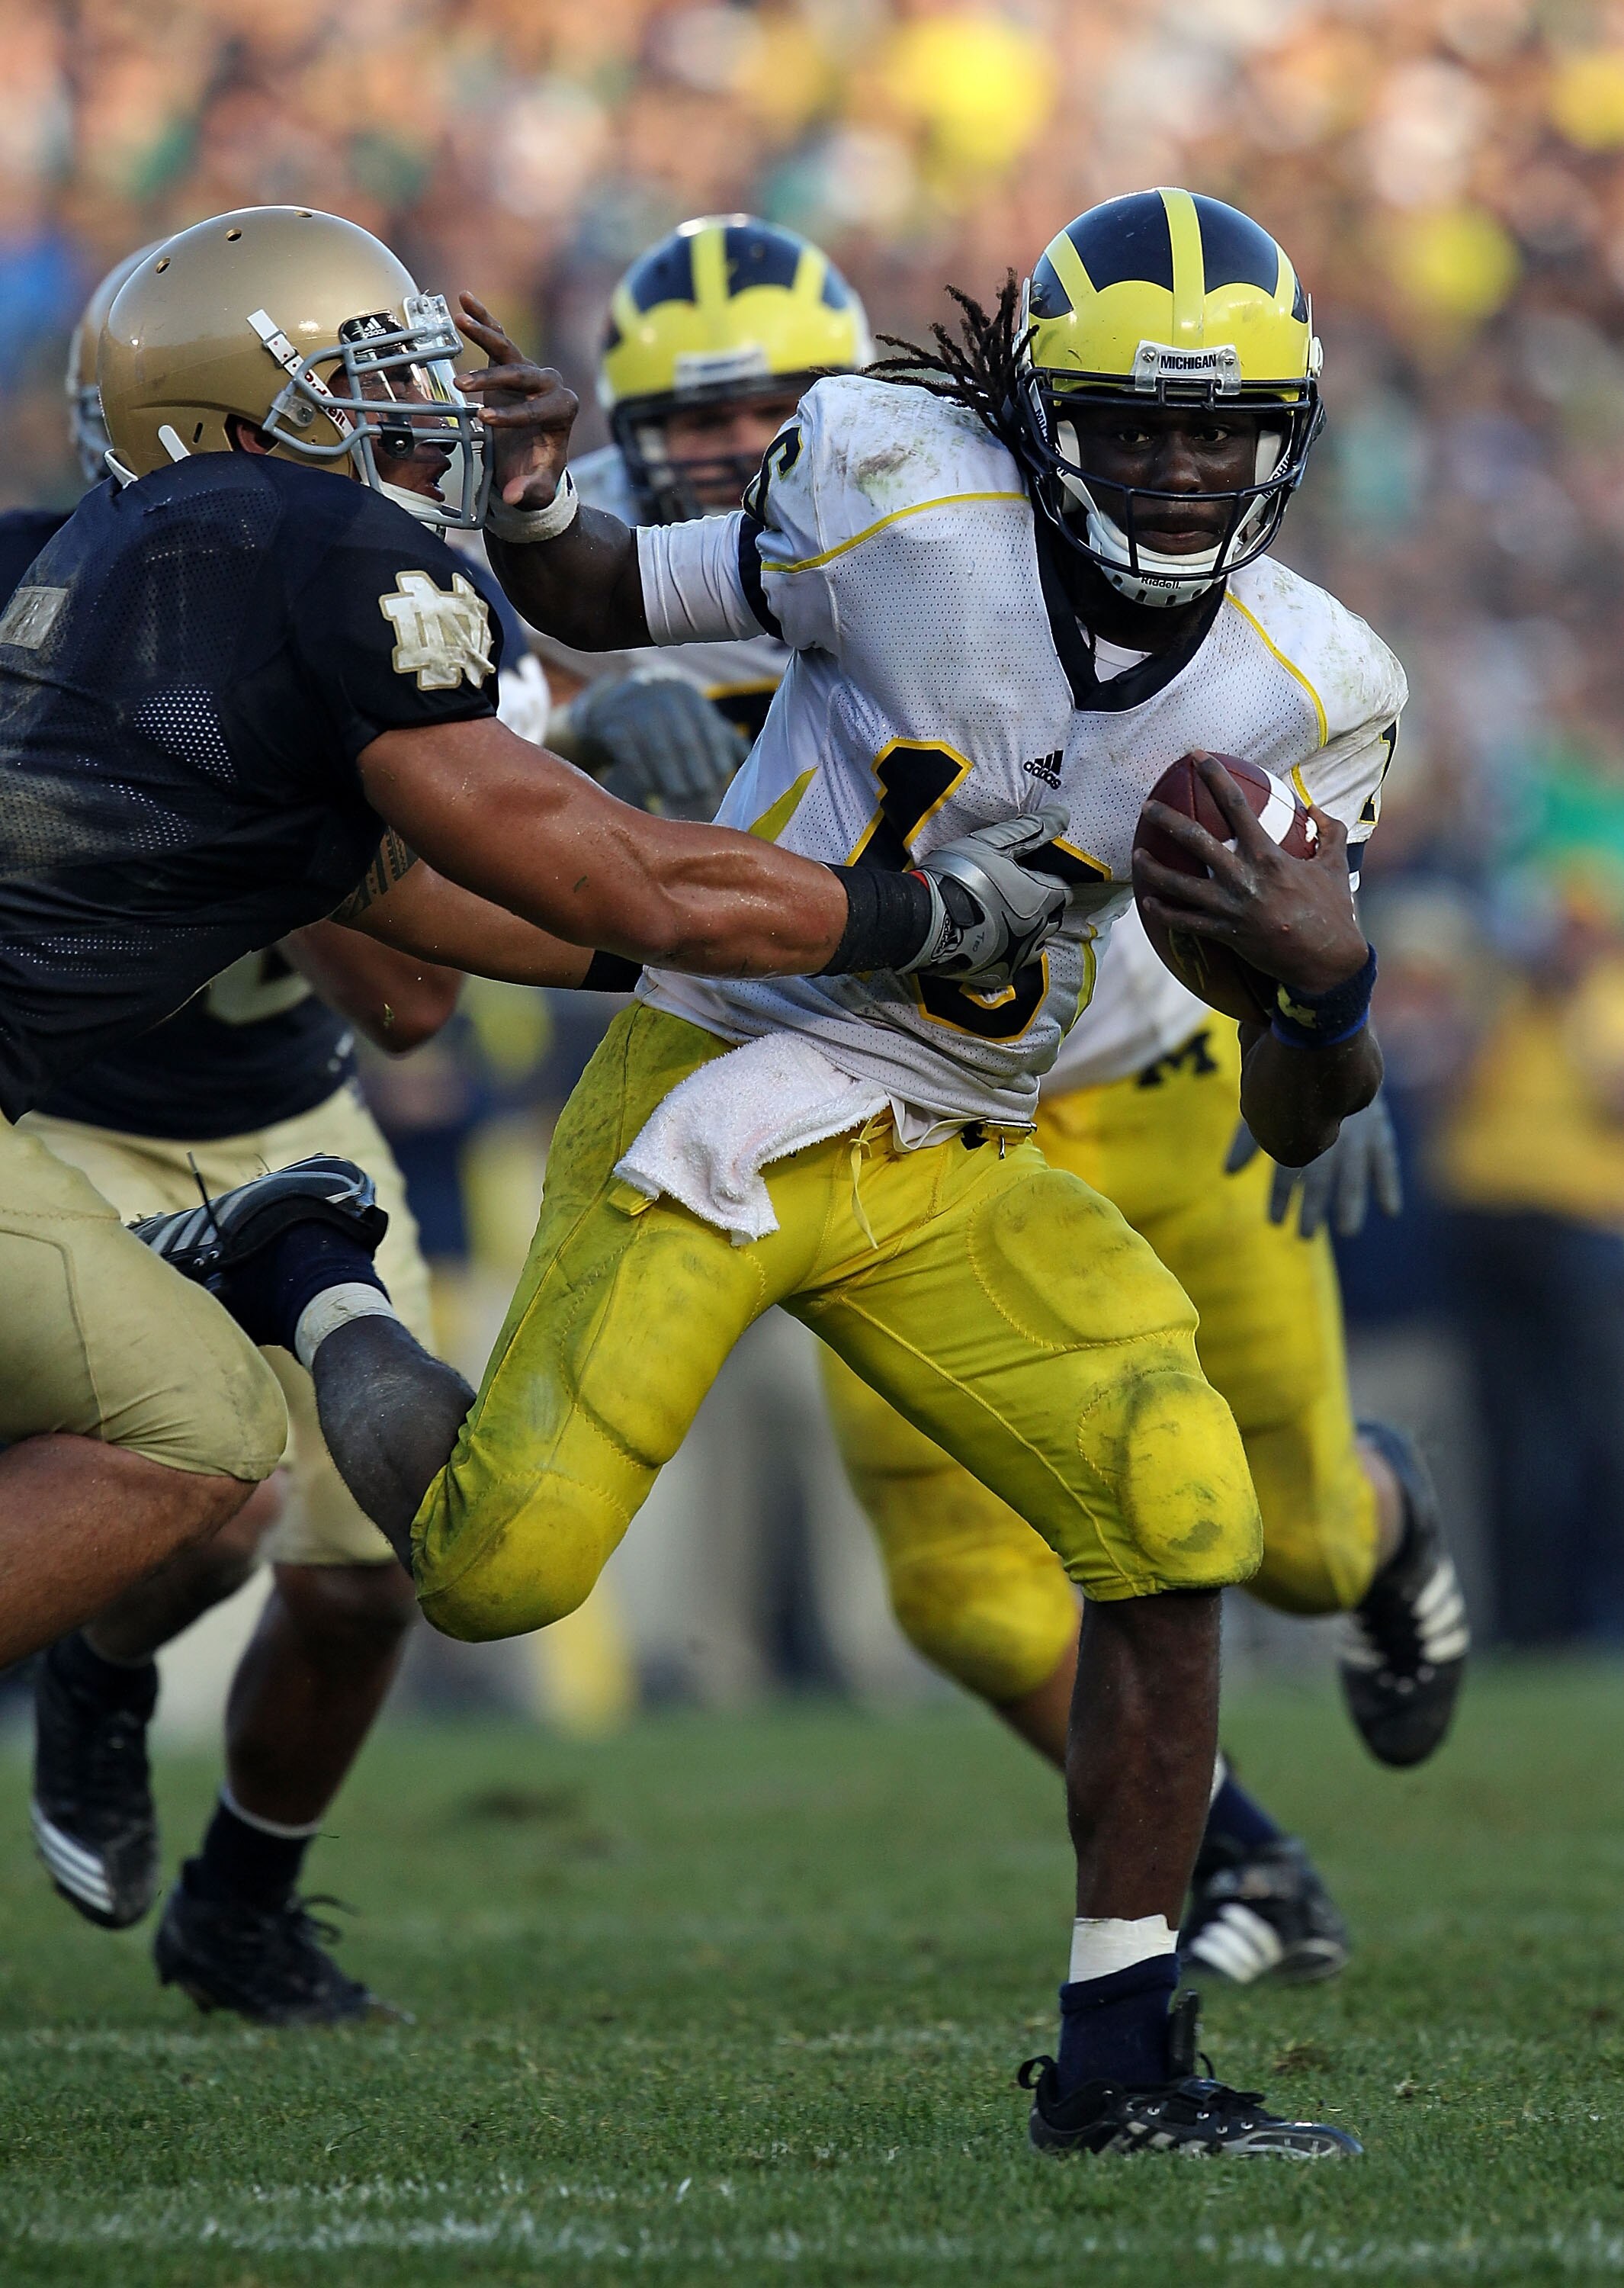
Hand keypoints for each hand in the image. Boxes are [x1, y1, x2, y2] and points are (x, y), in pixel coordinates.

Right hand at [454, 293, 578, 512]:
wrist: (531, 459)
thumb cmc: (535, 471)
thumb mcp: (538, 487)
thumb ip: (531, 492)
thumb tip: (516, 497)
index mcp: (564, 410)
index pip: (538, 409)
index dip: (512, 415)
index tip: (485, 421)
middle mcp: (551, 385)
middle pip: (522, 375)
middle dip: (491, 380)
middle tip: (461, 386)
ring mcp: (531, 371)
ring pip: (508, 350)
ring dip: (484, 334)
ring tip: (460, 319)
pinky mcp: (512, 364)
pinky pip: (498, 338)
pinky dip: (483, 319)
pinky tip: (464, 299)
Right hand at [569, 669, 747, 820]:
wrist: (616, 706)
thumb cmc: (668, 719)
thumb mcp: (694, 717)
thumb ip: (723, 738)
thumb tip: (750, 759)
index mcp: (688, 694)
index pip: (708, 727)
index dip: (716, 755)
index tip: (721, 779)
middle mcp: (662, 696)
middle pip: (684, 742)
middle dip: (696, 773)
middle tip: (704, 797)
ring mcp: (635, 709)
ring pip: (659, 752)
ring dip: (672, 779)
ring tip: (681, 797)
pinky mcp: (613, 727)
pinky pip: (633, 758)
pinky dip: (645, 777)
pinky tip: (653, 791)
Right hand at [911, 806, 1070, 988]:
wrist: (925, 921)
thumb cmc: (961, 875)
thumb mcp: (994, 844)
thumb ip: (1031, 830)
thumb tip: (1064, 815)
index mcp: (1043, 899)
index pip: (1063, 891)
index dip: (1049, 882)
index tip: (1031, 877)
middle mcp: (1039, 931)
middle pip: (1052, 920)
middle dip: (1042, 910)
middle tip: (1017, 898)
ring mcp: (1019, 956)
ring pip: (1036, 946)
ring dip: (1028, 935)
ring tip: (1006, 924)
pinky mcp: (998, 974)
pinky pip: (1012, 967)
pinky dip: (1007, 957)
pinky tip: (991, 947)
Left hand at [1133, 752, 1367, 995]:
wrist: (1327, 961)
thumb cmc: (1333, 911)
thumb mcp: (1335, 864)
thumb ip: (1329, 831)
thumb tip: (1316, 808)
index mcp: (1270, 856)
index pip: (1237, 805)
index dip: (1215, 777)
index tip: (1197, 757)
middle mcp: (1245, 879)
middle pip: (1196, 841)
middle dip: (1168, 819)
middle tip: (1148, 805)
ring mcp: (1231, 909)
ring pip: (1180, 885)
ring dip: (1154, 868)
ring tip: (1137, 854)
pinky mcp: (1225, 934)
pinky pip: (1186, 923)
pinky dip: (1165, 912)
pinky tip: (1149, 902)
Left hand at [1226, 1089, 1402, 1237]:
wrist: (1329, 1035)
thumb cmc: (1289, 1074)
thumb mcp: (1265, 1102)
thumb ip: (1248, 1138)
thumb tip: (1228, 1173)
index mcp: (1298, 1123)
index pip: (1287, 1168)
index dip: (1281, 1196)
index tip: (1275, 1221)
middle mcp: (1328, 1127)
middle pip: (1321, 1176)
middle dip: (1313, 1207)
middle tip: (1306, 1236)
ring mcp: (1357, 1126)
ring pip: (1354, 1172)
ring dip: (1350, 1203)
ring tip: (1347, 1231)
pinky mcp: (1378, 1123)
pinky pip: (1385, 1157)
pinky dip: (1387, 1183)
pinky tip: (1389, 1210)